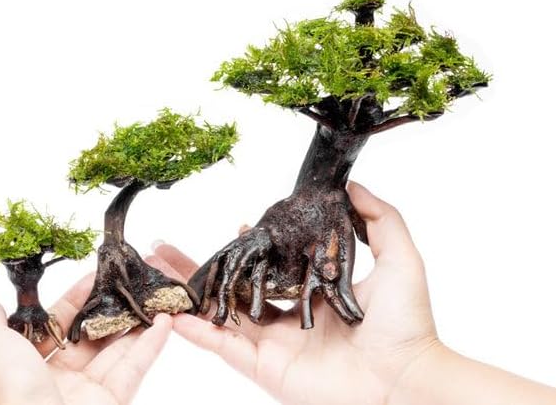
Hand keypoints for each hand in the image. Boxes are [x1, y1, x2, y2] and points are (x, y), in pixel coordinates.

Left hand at [0, 274, 171, 404]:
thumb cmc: (3, 387)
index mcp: (17, 365)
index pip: (50, 324)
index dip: (73, 299)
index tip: (95, 275)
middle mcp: (50, 378)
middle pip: (86, 335)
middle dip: (108, 307)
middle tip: (130, 281)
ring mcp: (82, 392)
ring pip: (114, 350)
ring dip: (135, 321)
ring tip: (153, 294)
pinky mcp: (110, 402)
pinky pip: (133, 369)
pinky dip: (152, 345)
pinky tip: (166, 321)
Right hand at [149, 181, 439, 404]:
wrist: (403, 379)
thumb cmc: (405, 322)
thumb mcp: (399, 256)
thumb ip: (378, 218)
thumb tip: (353, 186)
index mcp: (314, 293)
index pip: (272, 266)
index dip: (252, 247)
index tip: (237, 225)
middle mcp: (289, 317)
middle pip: (237, 287)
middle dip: (205, 268)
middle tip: (171, 248)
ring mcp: (273, 342)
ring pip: (222, 313)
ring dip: (190, 294)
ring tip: (160, 273)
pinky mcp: (264, 366)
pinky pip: (223, 347)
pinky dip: (197, 332)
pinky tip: (173, 314)